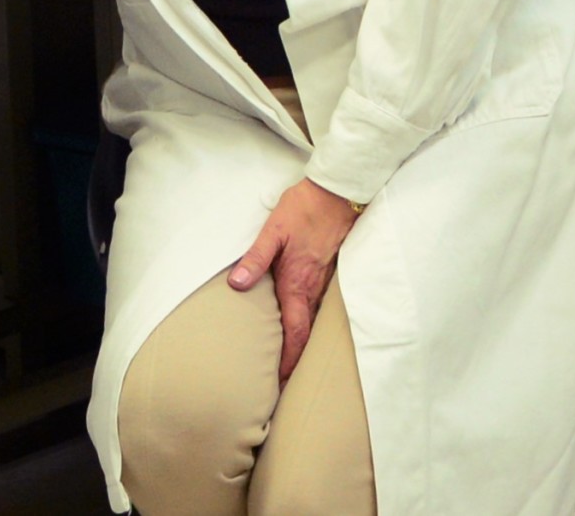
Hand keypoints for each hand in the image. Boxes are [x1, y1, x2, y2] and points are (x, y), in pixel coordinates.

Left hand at [227, 179, 361, 382]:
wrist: (338, 191)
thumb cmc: (303, 208)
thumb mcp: (273, 230)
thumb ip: (255, 258)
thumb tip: (236, 285)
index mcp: (297, 282)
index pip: (294, 332)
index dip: (288, 359)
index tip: (280, 382)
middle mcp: (314, 286)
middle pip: (306, 332)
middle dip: (297, 359)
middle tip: (285, 381)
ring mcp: (325, 278)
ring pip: (315, 319)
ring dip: (305, 341)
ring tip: (294, 358)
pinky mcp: (331, 268)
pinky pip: (322, 303)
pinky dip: (313, 320)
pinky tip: (305, 320)